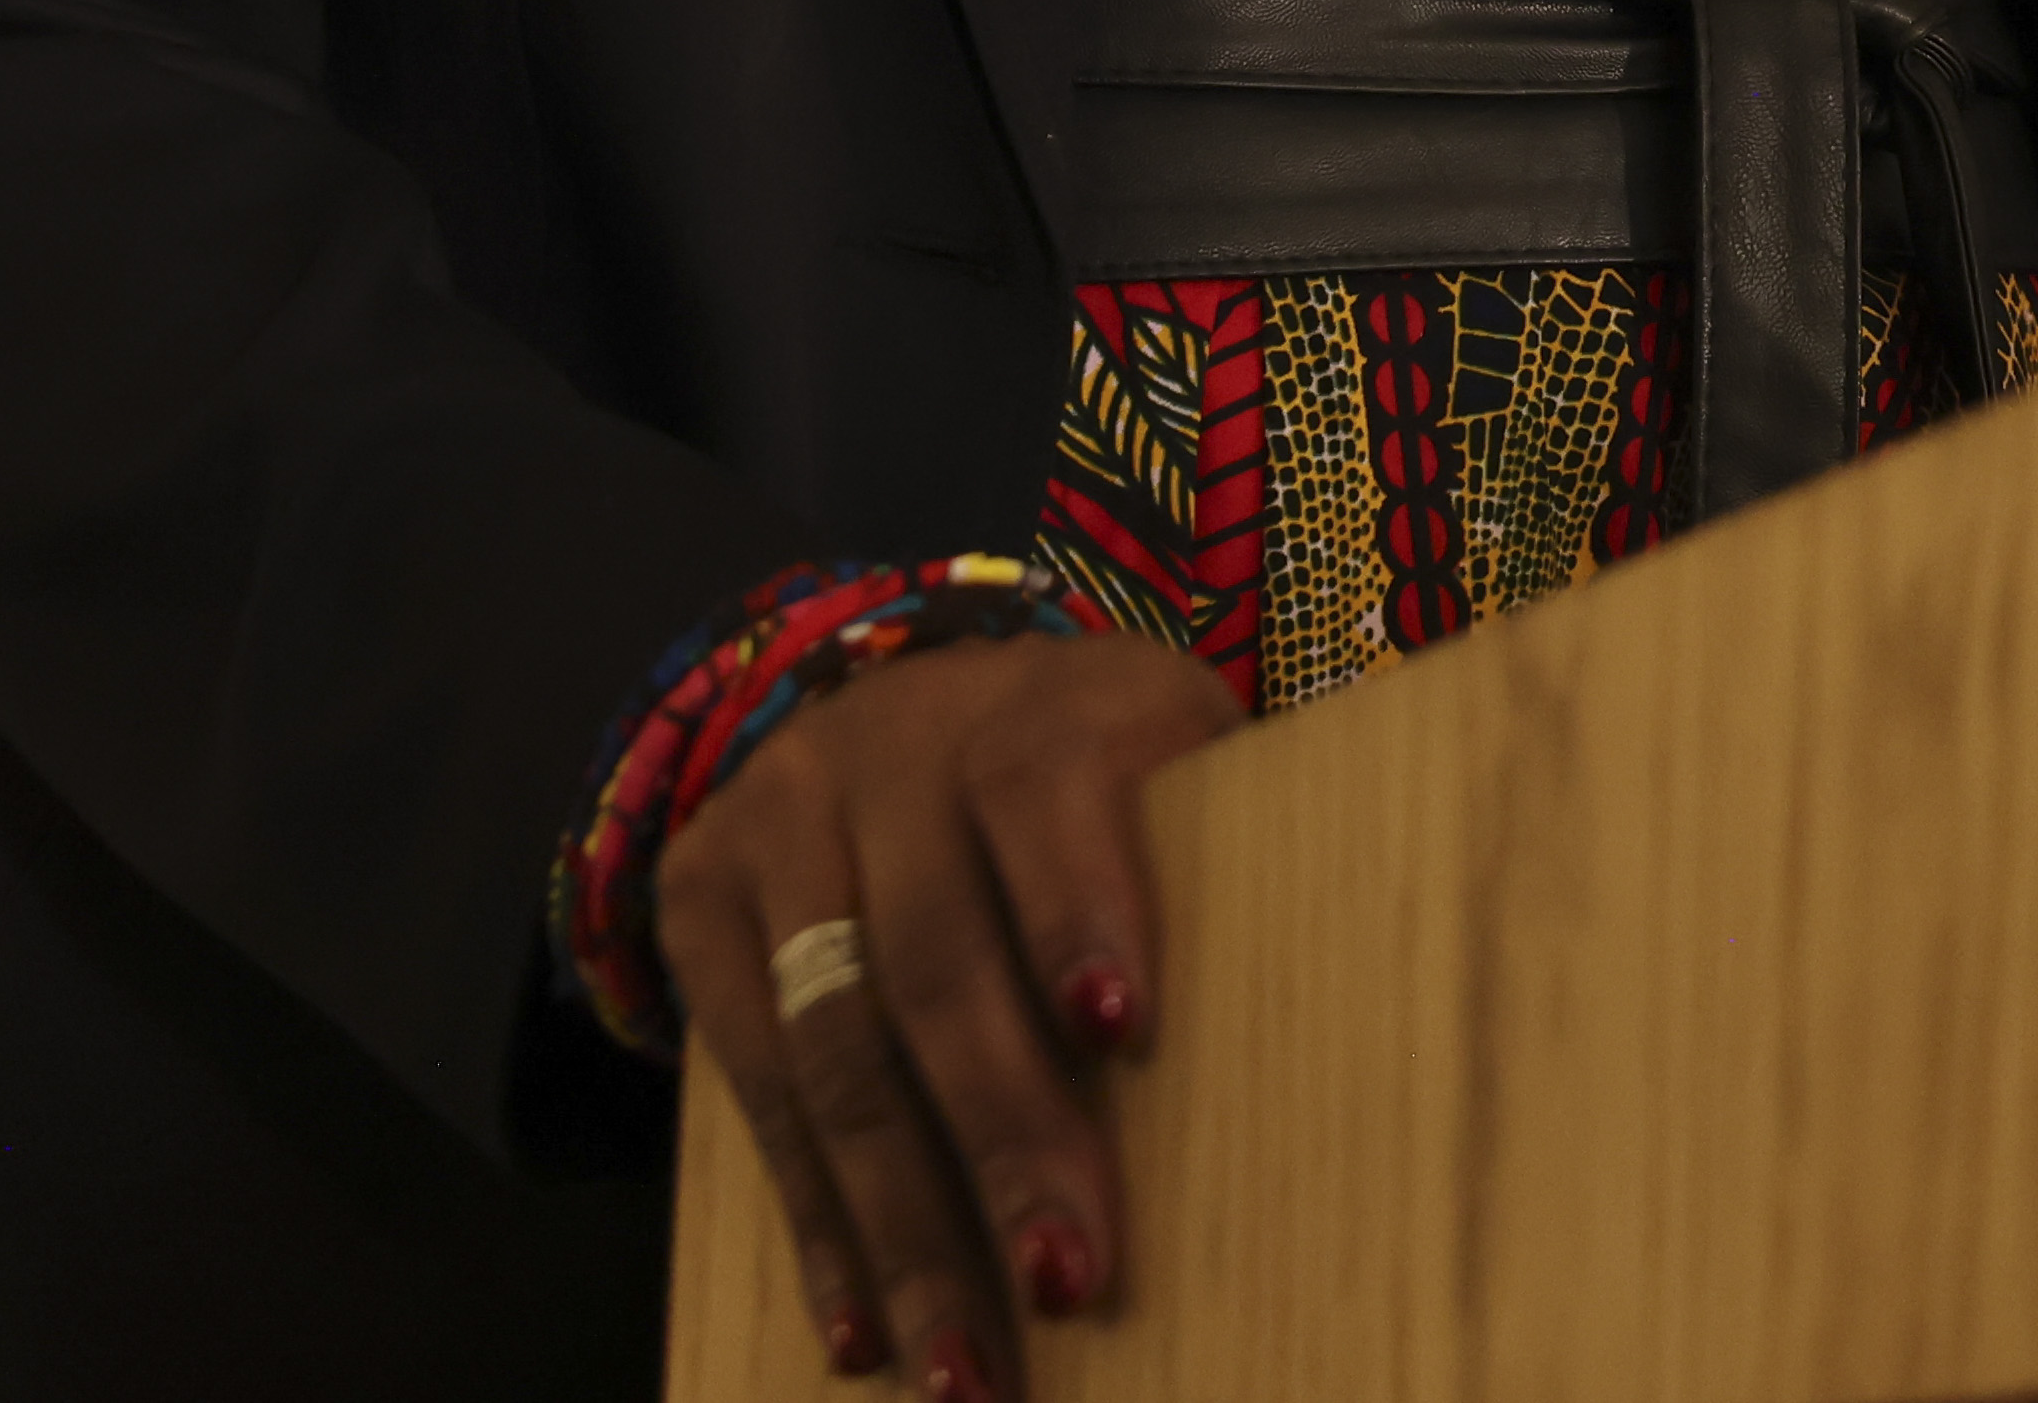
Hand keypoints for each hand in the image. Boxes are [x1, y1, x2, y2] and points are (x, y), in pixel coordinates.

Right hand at [666, 629, 1236, 1395]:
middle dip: (1003, 1136)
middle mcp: (892, 741)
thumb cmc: (1107, 786)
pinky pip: (748, 1082)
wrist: (912, 706)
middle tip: (1069, 1282)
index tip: (1122, 1029)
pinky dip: (813, 1219)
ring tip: (964, 1366)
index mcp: (1042, 701)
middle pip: (935, 956)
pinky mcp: (695, 892)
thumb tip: (1341, 1049)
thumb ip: (1226, 869)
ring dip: (900, 1225)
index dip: (1081, 904)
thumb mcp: (1175, 773)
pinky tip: (857, 1329)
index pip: (1047, 786)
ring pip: (832, 1045)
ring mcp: (780, 813)